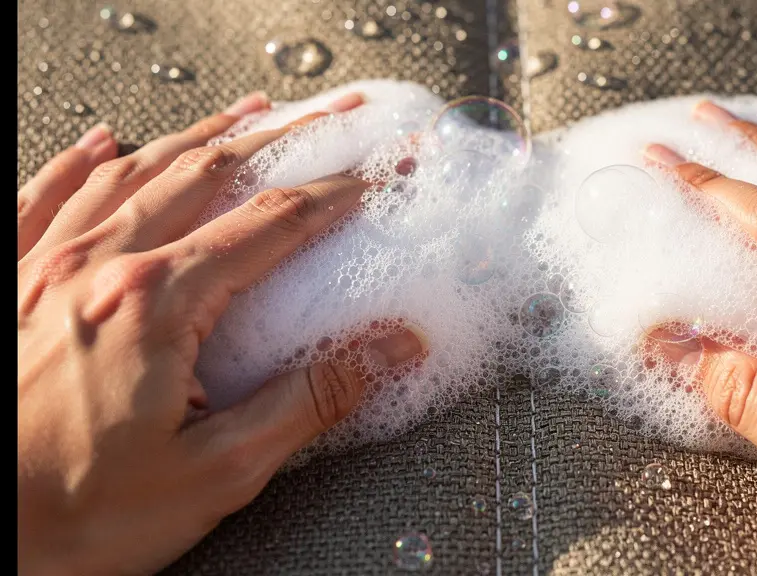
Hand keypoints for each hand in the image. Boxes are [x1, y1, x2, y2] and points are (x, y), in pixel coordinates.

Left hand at [17, 91, 426, 574]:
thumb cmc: (79, 519)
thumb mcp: (221, 470)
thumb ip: (311, 399)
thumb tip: (391, 349)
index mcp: (154, 304)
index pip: (268, 225)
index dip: (331, 194)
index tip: (371, 175)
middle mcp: (95, 268)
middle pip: (205, 176)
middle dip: (276, 139)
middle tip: (324, 117)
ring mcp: (41, 271)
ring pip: (132, 172)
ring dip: (196, 137)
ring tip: (243, 115)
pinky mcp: (7, 289)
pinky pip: (42, 197)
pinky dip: (81, 162)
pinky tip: (102, 142)